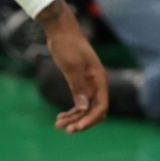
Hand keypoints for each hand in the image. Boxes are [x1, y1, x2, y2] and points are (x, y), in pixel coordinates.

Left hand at [41, 4, 107, 133]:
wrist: (60, 30)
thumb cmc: (67, 44)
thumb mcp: (72, 66)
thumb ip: (78, 87)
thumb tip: (84, 108)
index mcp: (98, 80)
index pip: (101, 107)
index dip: (91, 120)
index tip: (77, 128)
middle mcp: (96, 84)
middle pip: (94, 111)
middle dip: (81, 122)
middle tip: (66, 130)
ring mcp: (87, 84)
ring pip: (84, 109)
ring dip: (73, 119)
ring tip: (57, 125)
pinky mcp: (78, 84)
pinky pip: (78, 103)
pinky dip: (70, 112)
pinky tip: (59, 117)